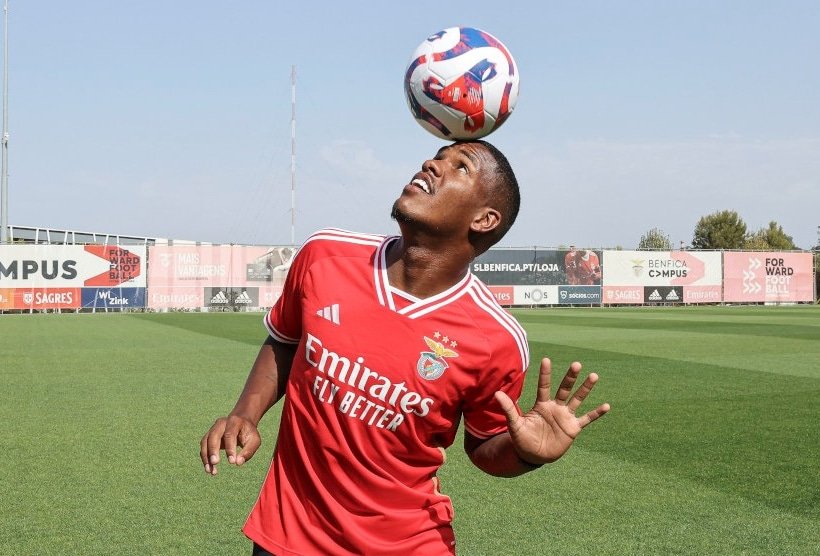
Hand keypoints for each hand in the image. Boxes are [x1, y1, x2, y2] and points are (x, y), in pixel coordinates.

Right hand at [200, 415, 261, 474]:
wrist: (242, 423)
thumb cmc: (249, 433)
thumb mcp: (254, 440)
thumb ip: (248, 451)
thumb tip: (238, 463)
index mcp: (234, 422)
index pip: (229, 434)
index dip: (230, 448)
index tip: (232, 462)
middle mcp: (221, 423)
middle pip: (213, 436)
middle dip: (213, 450)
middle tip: (215, 463)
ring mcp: (213, 429)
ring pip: (205, 442)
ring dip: (206, 457)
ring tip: (210, 470)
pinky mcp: (208, 436)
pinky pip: (203, 447)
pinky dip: (205, 458)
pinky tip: (210, 469)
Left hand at [495, 358, 609, 464]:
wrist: (533, 455)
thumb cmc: (522, 439)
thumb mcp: (514, 425)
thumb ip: (508, 409)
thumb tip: (496, 393)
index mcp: (541, 405)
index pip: (544, 386)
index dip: (545, 374)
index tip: (546, 359)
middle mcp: (555, 407)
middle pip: (564, 389)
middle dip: (570, 377)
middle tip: (576, 364)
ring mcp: (565, 417)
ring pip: (577, 400)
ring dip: (585, 389)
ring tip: (594, 376)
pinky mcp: (573, 428)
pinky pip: (587, 419)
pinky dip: (596, 413)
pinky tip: (606, 406)